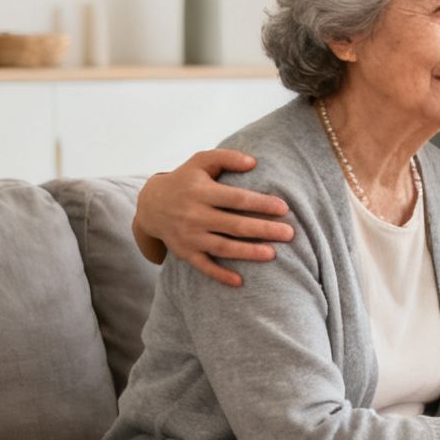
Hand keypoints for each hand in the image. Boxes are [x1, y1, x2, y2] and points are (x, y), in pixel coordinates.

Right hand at [134, 150, 294, 286]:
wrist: (150, 204)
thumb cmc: (185, 180)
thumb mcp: (201, 162)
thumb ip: (227, 158)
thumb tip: (253, 162)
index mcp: (201, 192)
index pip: (236, 199)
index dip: (261, 204)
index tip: (283, 208)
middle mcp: (194, 215)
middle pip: (234, 225)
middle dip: (263, 230)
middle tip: (289, 234)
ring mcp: (189, 236)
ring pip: (222, 247)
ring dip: (248, 252)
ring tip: (272, 254)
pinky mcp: (184, 252)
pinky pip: (203, 266)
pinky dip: (220, 275)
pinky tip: (239, 281)